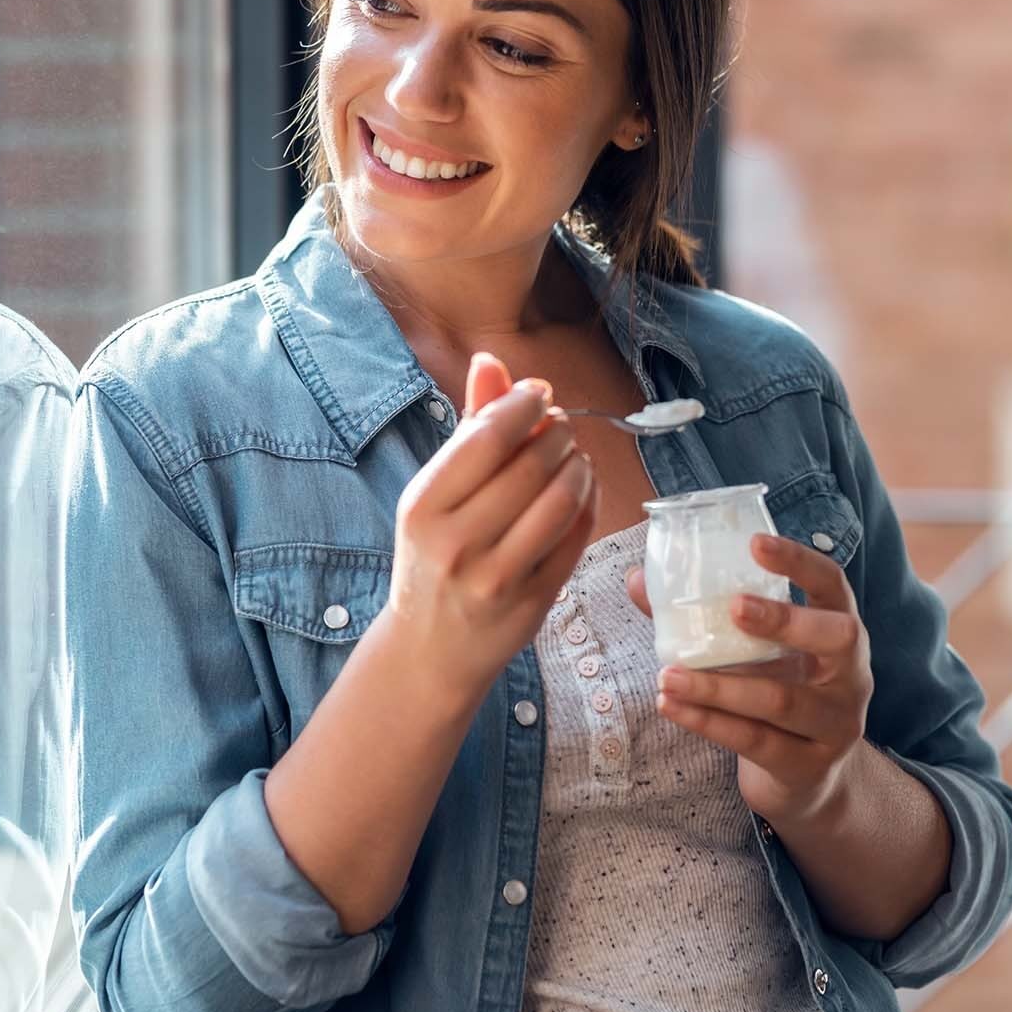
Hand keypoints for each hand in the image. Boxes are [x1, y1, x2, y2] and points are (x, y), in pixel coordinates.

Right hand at [387, 352, 601, 701]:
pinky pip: (575, 538)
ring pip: (560, 501)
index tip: (541, 395)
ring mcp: (497, 578)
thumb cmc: (432, 557)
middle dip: (557, 436)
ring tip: (573, 458)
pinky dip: (588, 505)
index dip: (525, 406)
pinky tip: (582, 491)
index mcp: (423, 507)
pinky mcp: (533, 602)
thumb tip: (491, 361)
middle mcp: (456, 543)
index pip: (487, 437)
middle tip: (561, 428)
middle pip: (530, 466)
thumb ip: (467, 427)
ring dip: (578, 468)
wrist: (428, 650)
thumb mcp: (433, 495)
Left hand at [627, 533, 872, 827]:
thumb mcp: (753, 653)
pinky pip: (756, 741)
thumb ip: (702, 617)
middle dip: (784, 620)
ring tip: (667, 674)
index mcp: (838, 630)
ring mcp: (836, 723)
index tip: (755, 544)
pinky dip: (709, 722)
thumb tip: (636, 580)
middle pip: (836, 638)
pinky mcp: (809, 765)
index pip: (832, 584)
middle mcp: (851, 673)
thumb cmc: (774, 691)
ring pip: (781, 699)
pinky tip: (672, 707)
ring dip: (718, 686)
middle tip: (733, 608)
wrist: (805, 779)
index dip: (799, 562)